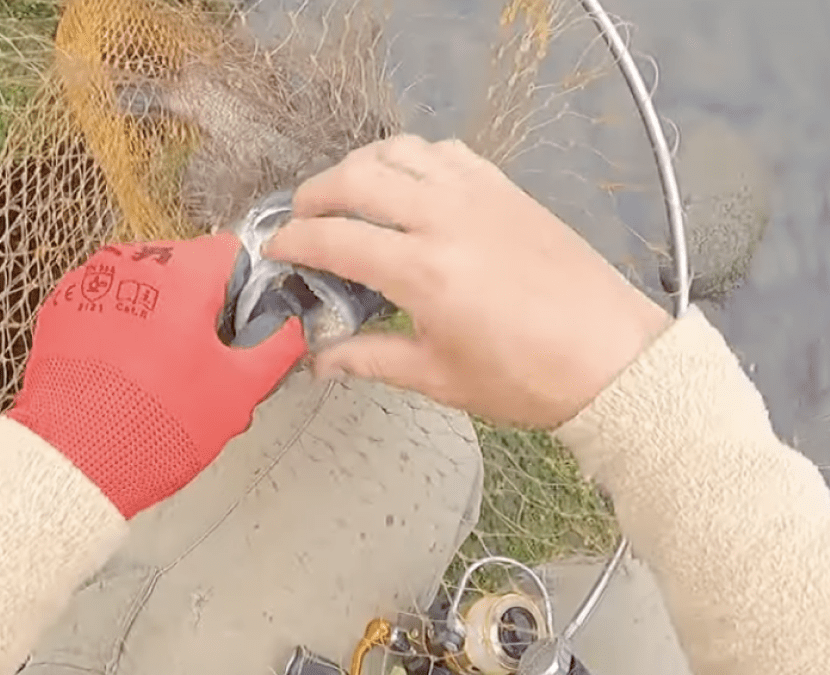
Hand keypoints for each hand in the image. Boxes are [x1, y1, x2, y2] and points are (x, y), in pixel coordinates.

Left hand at [6, 234, 305, 517]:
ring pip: (144, 284)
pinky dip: (118, 326)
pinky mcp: (59, 306)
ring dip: (157, 314)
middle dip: (198, 305)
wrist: (73, 456)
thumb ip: (278, 347)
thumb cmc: (155, 423)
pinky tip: (122, 369)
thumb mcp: (239, 390)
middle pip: (186, 267)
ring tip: (156, 370)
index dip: (245, 292)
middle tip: (200, 360)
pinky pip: (105, 303)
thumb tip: (292, 328)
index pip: (232, 253)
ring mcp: (91, 280)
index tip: (240, 329)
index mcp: (184, 271)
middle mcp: (134, 260)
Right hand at [266, 135, 670, 428]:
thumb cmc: (528, 377)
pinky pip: (446, 153)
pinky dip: (413, 159)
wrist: (613, 360)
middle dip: (315, 193)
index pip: (334, 237)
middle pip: (357, 177)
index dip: (293, 241)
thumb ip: (370, 359)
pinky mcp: (507, 190)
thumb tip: (320, 362)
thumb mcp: (438, 378)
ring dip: (362, 166)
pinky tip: (409, 186)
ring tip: (348, 195)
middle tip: (301, 218)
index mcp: (423, 271)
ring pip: (401, 151)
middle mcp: (446, 219)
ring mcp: (480, 196)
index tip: (275, 250)